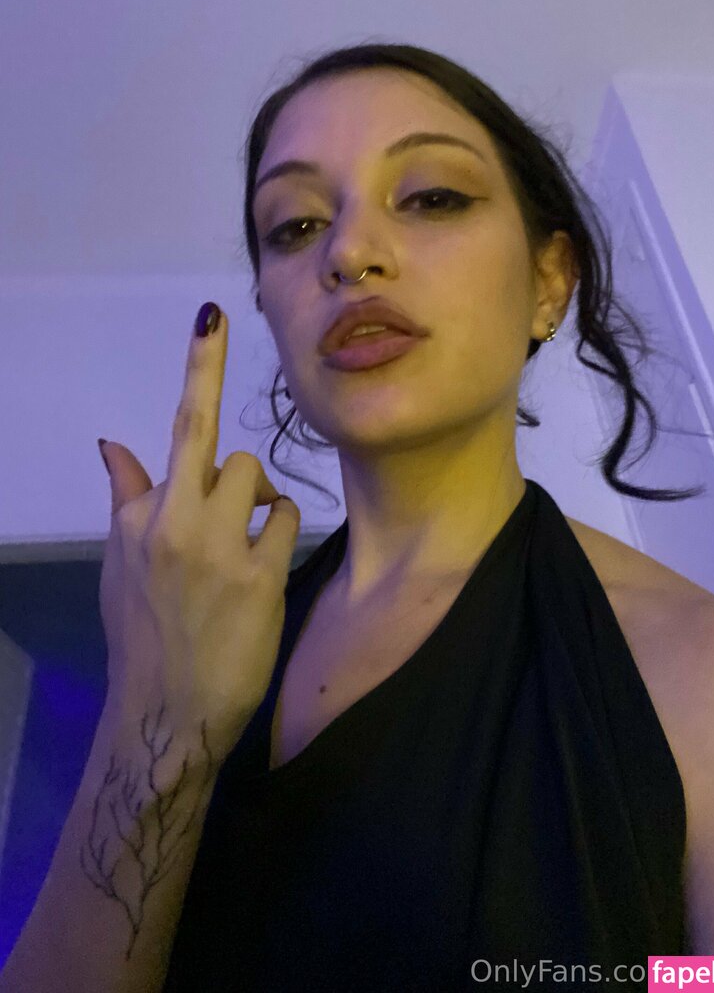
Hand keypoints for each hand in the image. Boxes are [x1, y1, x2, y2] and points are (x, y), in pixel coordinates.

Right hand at [97, 303, 299, 764]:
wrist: (164, 711)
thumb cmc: (142, 633)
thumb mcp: (120, 564)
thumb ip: (125, 498)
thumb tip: (113, 442)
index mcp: (144, 516)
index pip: (179, 428)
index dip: (199, 366)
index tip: (211, 314)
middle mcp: (178, 523)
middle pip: (231, 455)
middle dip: (237, 478)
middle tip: (231, 517)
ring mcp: (221, 551)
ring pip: (262, 483)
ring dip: (260, 509)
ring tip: (243, 552)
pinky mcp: (260, 580)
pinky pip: (287, 522)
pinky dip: (279, 536)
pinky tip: (262, 571)